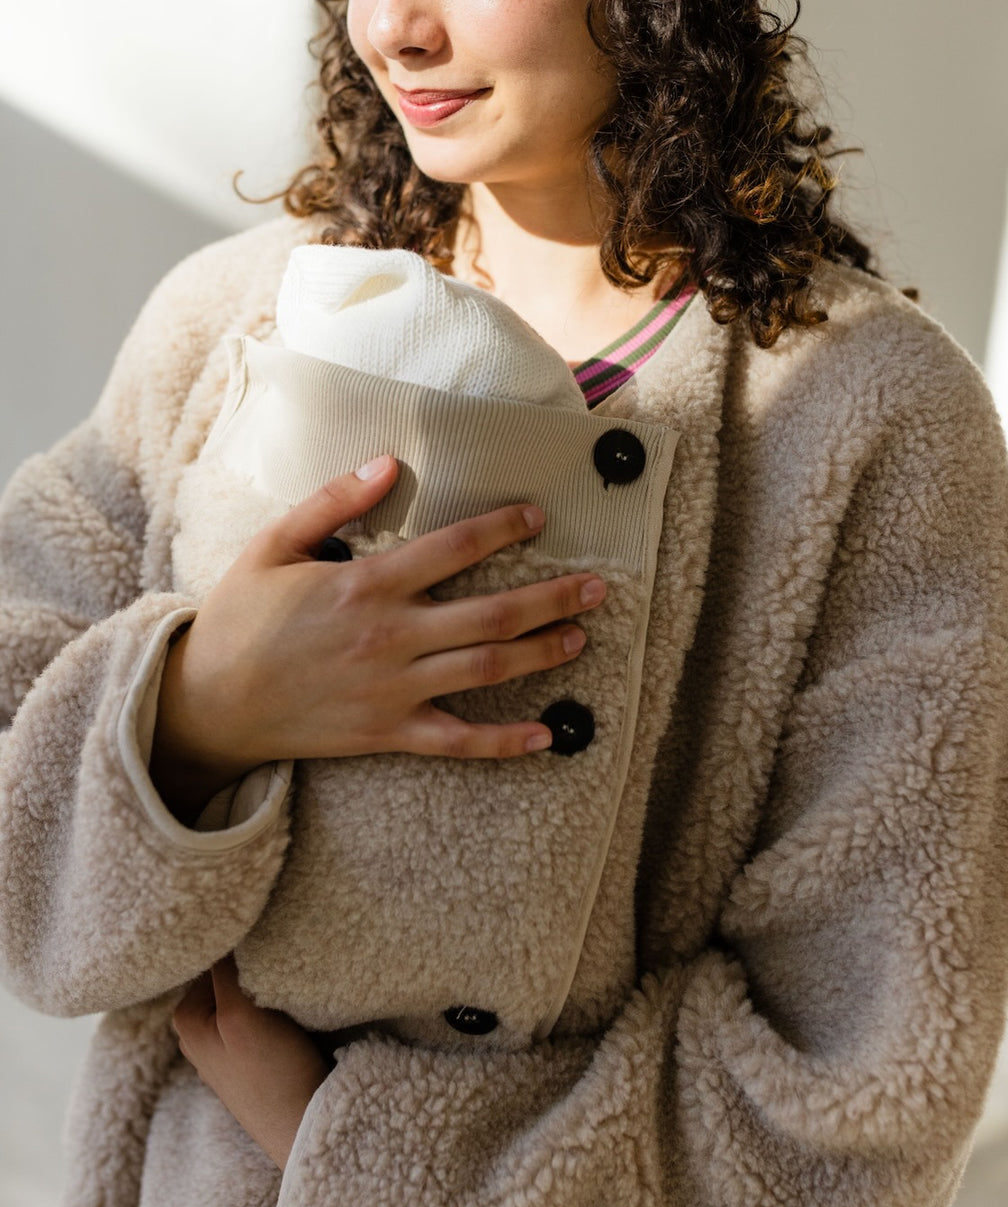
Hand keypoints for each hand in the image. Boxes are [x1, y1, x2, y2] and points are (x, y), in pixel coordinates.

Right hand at [151, 457, 608, 811]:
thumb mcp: (273, 545)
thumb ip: (332, 502)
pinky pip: (458, 741)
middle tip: (598, 586)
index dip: (503, 529)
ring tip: (580, 637)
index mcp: (365, 584)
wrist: (209, 703)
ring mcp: (393, 689)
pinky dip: (504, 742)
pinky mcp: (388, 733)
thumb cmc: (241, 617)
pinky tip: (545, 736)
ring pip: (486, 670)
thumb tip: (390, 464)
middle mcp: (390, 637)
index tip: (538, 515)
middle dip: (552, 597)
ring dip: (541, 653)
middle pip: (491, 614)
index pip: (453, 549)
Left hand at [171, 955, 332, 1171]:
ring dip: (261, 991)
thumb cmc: (272, 1072)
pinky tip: (287, 1016)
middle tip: (280, 965)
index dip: (239, 950)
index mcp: (186, 1020)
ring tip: (286, 991)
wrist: (303, 1127)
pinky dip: (268, 1012)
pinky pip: (254, 1021)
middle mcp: (195, 1036)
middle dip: (249, 972)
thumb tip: (215, 934)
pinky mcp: (247, 1065)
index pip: (211, 960)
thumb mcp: (241, 1014)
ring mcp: (221, 1053)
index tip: (266, 947)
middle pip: (225, 981)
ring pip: (241, 1000)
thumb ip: (225, 974)